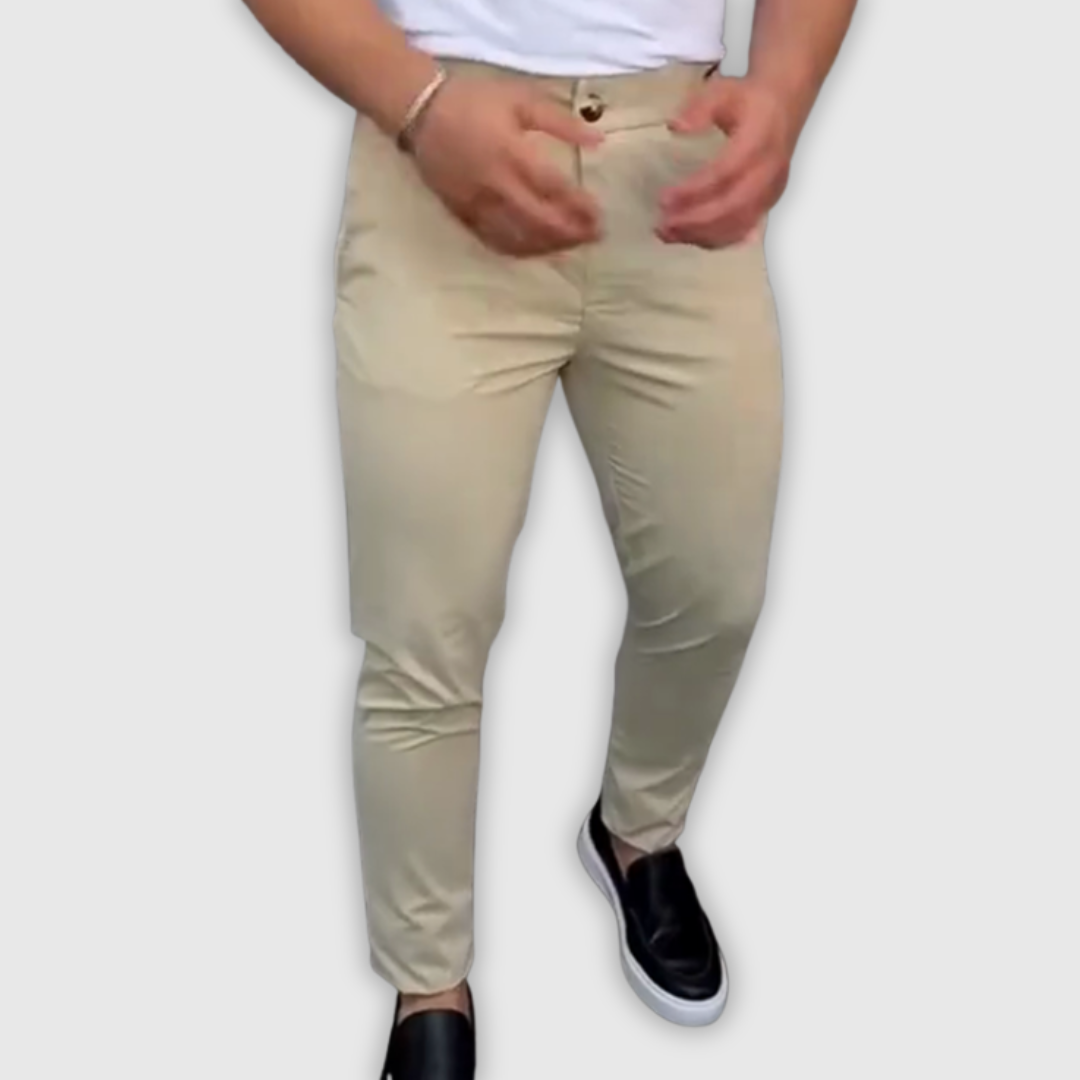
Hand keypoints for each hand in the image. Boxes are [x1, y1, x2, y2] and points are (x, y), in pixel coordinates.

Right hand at [408, 77, 604, 256]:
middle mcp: (496, 186)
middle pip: (540, 222)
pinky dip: (520, 250)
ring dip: (549, 246)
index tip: (600, 216)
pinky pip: (494, 241)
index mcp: (512, 154)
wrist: (419, 110)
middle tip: (594, 236)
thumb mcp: (521, 99)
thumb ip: (561, 121)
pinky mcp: (462, 215)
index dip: (579, 207)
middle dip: (571, 233)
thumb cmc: (474, 100)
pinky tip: (537, 249)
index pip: (554, 190)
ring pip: (518, 238)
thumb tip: (598, 140)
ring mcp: (477, 205)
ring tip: (572, 245)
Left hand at [657, 76, 796, 248]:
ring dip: (701, 234)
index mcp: (759, 142)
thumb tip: (675, 126)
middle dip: (695, 221)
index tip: (663, 199)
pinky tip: (689, 237)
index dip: (693, 190)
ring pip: (737, 224)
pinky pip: (743, 230)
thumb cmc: (749, 99)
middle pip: (732, 207)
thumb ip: (699, 107)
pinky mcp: (767, 204)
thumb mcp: (723, 91)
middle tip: (661, 226)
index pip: (724, 174)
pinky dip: (715, 239)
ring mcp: (771, 192)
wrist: (785, 104)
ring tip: (667, 234)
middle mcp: (769, 172)